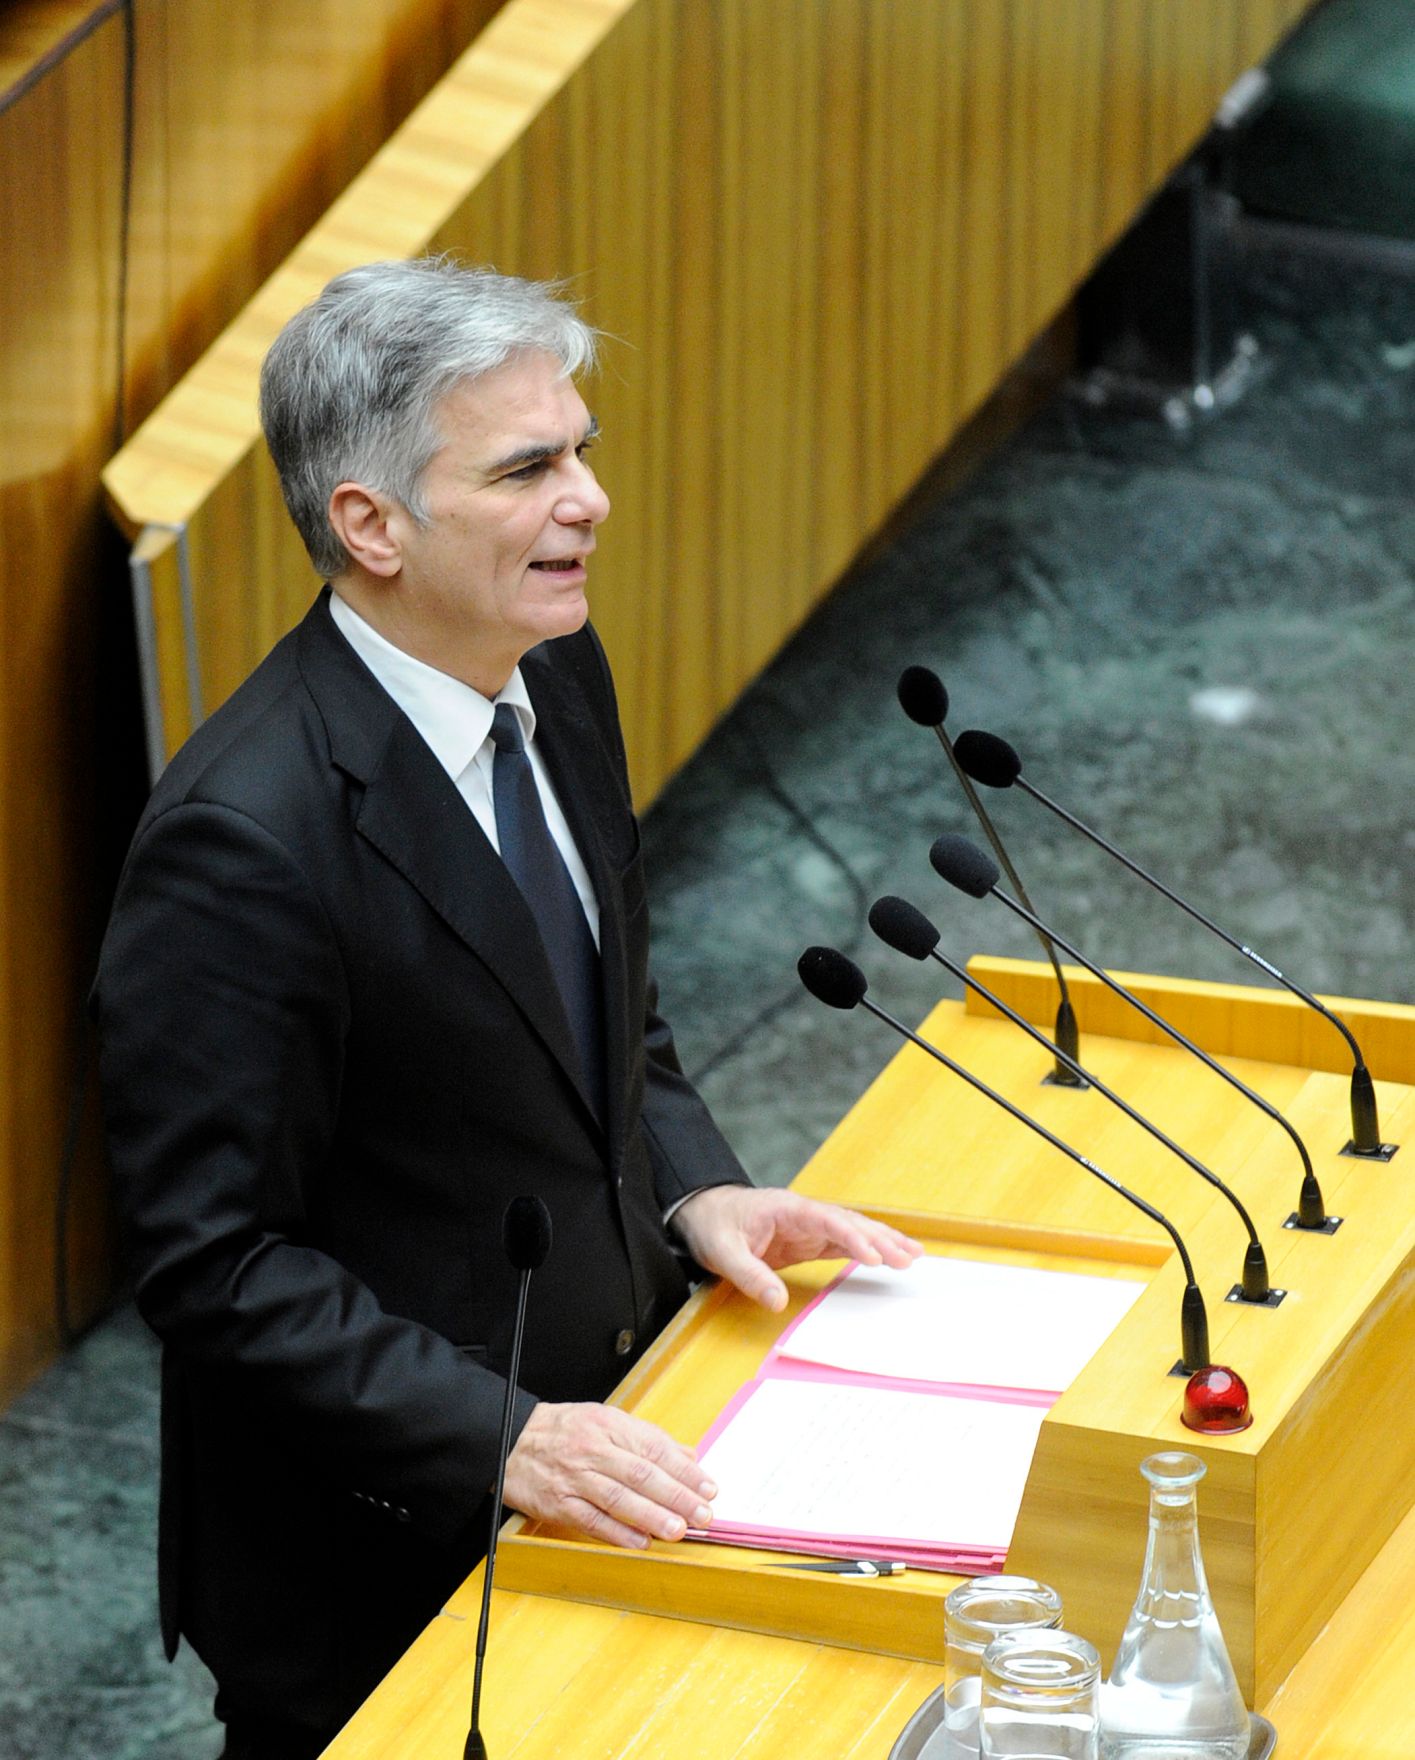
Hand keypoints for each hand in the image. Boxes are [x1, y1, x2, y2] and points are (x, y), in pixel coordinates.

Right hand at [503, 1402, 716, 1548]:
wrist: (510, 1439)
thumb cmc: (564, 1430)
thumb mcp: (606, 1420)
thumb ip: (648, 1439)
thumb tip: (689, 1456)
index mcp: (609, 1425)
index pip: (654, 1448)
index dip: (685, 1470)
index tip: (708, 1487)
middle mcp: (593, 1449)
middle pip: (641, 1473)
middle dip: (677, 1496)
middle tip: (703, 1514)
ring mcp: (575, 1478)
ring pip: (619, 1498)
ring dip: (652, 1516)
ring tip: (679, 1530)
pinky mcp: (558, 1503)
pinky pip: (592, 1520)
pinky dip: (618, 1533)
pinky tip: (641, 1541)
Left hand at [671, 1185, 922, 1311]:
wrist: (703, 1211)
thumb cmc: (712, 1225)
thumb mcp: (722, 1252)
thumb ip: (750, 1275)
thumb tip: (777, 1303)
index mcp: (786, 1209)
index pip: (827, 1220)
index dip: (852, 1237)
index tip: (874, 1256)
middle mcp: (803, 1214)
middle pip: (849, 1223)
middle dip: (879, 1239)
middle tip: (909, 1257)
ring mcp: (807, 1226)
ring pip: (851, 1230)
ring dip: (881, 1242)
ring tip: (913, 1255)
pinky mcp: (807, 1239)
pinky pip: (842, 1243)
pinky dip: (866, 1250)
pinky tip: (887, 1258)